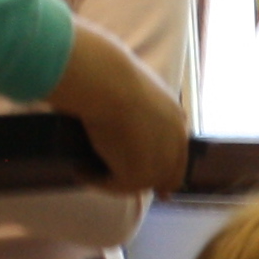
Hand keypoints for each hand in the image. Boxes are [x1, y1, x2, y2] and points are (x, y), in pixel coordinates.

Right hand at [49, 22, 190, 195]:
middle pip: (166, 176)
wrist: (104, 80)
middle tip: (113, 183)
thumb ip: (129, 103)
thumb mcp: (126, 85)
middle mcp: (174, 141)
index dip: (166, 169)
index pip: (179, 153)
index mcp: (174, 116)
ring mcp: (160, 160)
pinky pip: (114, 186)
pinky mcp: (138, 175)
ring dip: (111, 178)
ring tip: (83, 167)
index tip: (159, 186)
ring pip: (136, 182)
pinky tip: (79, 168)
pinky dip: (95, 179)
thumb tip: (109, 103)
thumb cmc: (107, 72)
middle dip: (146, 184)